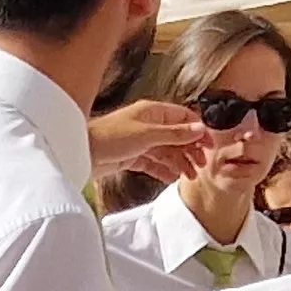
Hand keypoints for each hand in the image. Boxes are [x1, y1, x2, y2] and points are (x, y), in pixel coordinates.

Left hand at [88, 100, 212, 184]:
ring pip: (167, 151)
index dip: (197, 130)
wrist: (81, 153)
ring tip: (190, 175)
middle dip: (191, 149)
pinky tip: (173, 178)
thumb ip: (175, 133)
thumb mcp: (147, 134)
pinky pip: (154, 163)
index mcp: (152, 112)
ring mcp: (141, 141)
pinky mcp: (133, 156)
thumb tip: (199, 128)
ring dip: (180, 162)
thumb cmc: (109, 137)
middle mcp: (148, 125)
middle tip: (201, 164)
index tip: (209, 144)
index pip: (183, 117)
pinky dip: (164, 170)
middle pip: (177, 136)